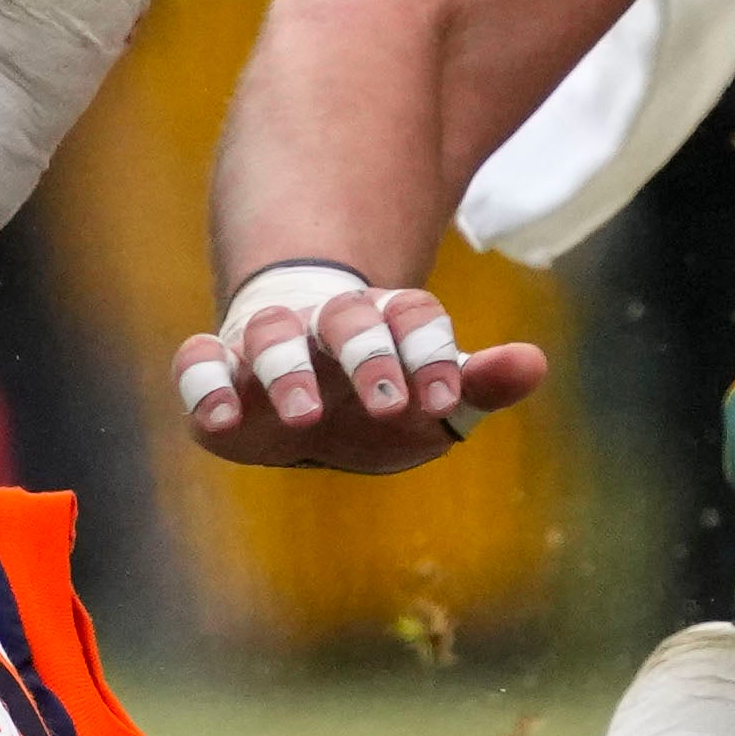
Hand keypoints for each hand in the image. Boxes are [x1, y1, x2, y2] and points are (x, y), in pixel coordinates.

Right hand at [173, 256, 550, 472]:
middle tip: (385, 403)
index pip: (414, 316)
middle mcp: (326, 322)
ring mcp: (268, 342)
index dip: (429, 353)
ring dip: (285, 368)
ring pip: (272, 333)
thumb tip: (535, 363)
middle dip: (366, 355)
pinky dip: (204, 382)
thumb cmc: (376, 397)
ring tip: (301, 415)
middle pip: (346, 317)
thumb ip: (477, 385)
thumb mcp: (430, 399)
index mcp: (387, 321)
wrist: (301, 391)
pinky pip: (199, 361)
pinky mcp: (218, 370)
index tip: (444, 399)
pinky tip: (219, 419)